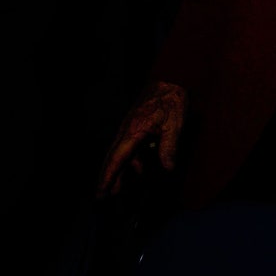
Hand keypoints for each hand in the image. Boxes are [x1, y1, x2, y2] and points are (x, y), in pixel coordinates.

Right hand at [96, 80, 188, 196]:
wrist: (170, 79)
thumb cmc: (171, 100)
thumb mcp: (174, 124)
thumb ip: (169, 147)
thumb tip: (167, 168)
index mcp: (133, 131)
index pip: (116, 159)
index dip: (108, 177)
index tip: (101, 191)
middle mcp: (127, 131)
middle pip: (113, 159)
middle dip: (108, 177)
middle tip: (103, 195)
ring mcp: (129, 128)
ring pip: (120, 154)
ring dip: (120, 170)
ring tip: (118, 188)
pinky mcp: (135, 126)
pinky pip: (128, 147)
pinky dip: (131, 160)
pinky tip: (138, 169)